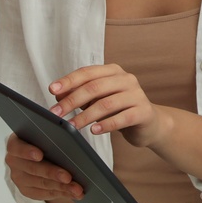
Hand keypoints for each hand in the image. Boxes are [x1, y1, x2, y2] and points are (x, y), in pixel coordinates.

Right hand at [5, 132, 82, 202]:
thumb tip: (65, 126)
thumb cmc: (45, 140)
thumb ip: (51, 130)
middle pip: (33, 169)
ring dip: (61, 187)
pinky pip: (44, 194)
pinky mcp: (26, 190)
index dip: (27, 151)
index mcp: (16, 143)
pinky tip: (73, 193)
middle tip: (68, 177)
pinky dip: (60, 193)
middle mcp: (14, 161)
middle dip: (53, 173)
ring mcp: (19, 177)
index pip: (17, 147)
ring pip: (41, 184)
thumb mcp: (46, 132)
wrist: (40, 154)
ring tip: (77, 189)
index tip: (40, 154)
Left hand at [48, 63, 170, 148]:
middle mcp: (126, 79)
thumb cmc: (119, 110)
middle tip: (56, 114)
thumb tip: (58, 94)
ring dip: (85, 116)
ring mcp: (137, 94)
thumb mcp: (97, 100)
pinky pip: (122, 118)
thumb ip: (80, 94)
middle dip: (72, 101)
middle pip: (95, 87)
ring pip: (107, 103)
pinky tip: (94, 131)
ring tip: (71, 127)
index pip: (88, 72)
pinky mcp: (144, 112)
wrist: (149, 124)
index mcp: (114, 71)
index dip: (69, 81)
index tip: (52, 90)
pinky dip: (106, 125)